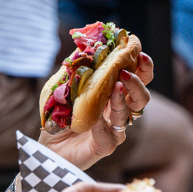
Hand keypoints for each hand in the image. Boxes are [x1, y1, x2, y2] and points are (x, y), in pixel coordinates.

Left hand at [40, 53, 152, 170]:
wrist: (49, 145)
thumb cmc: (60, 115)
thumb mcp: (65, 87)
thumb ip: (76, 69)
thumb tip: (83, 46)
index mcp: (113, 94)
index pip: (136, 78)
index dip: (142, 66)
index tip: (140, 52)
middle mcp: (118, 111)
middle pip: (141, 96)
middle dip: (138, 81)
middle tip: (125, 72)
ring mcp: (114, 129)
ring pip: (129, 114)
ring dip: (122, 98)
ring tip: (115, 86)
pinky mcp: (105, 146)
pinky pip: (110, 135)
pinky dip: (103, 125)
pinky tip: (95, 120)